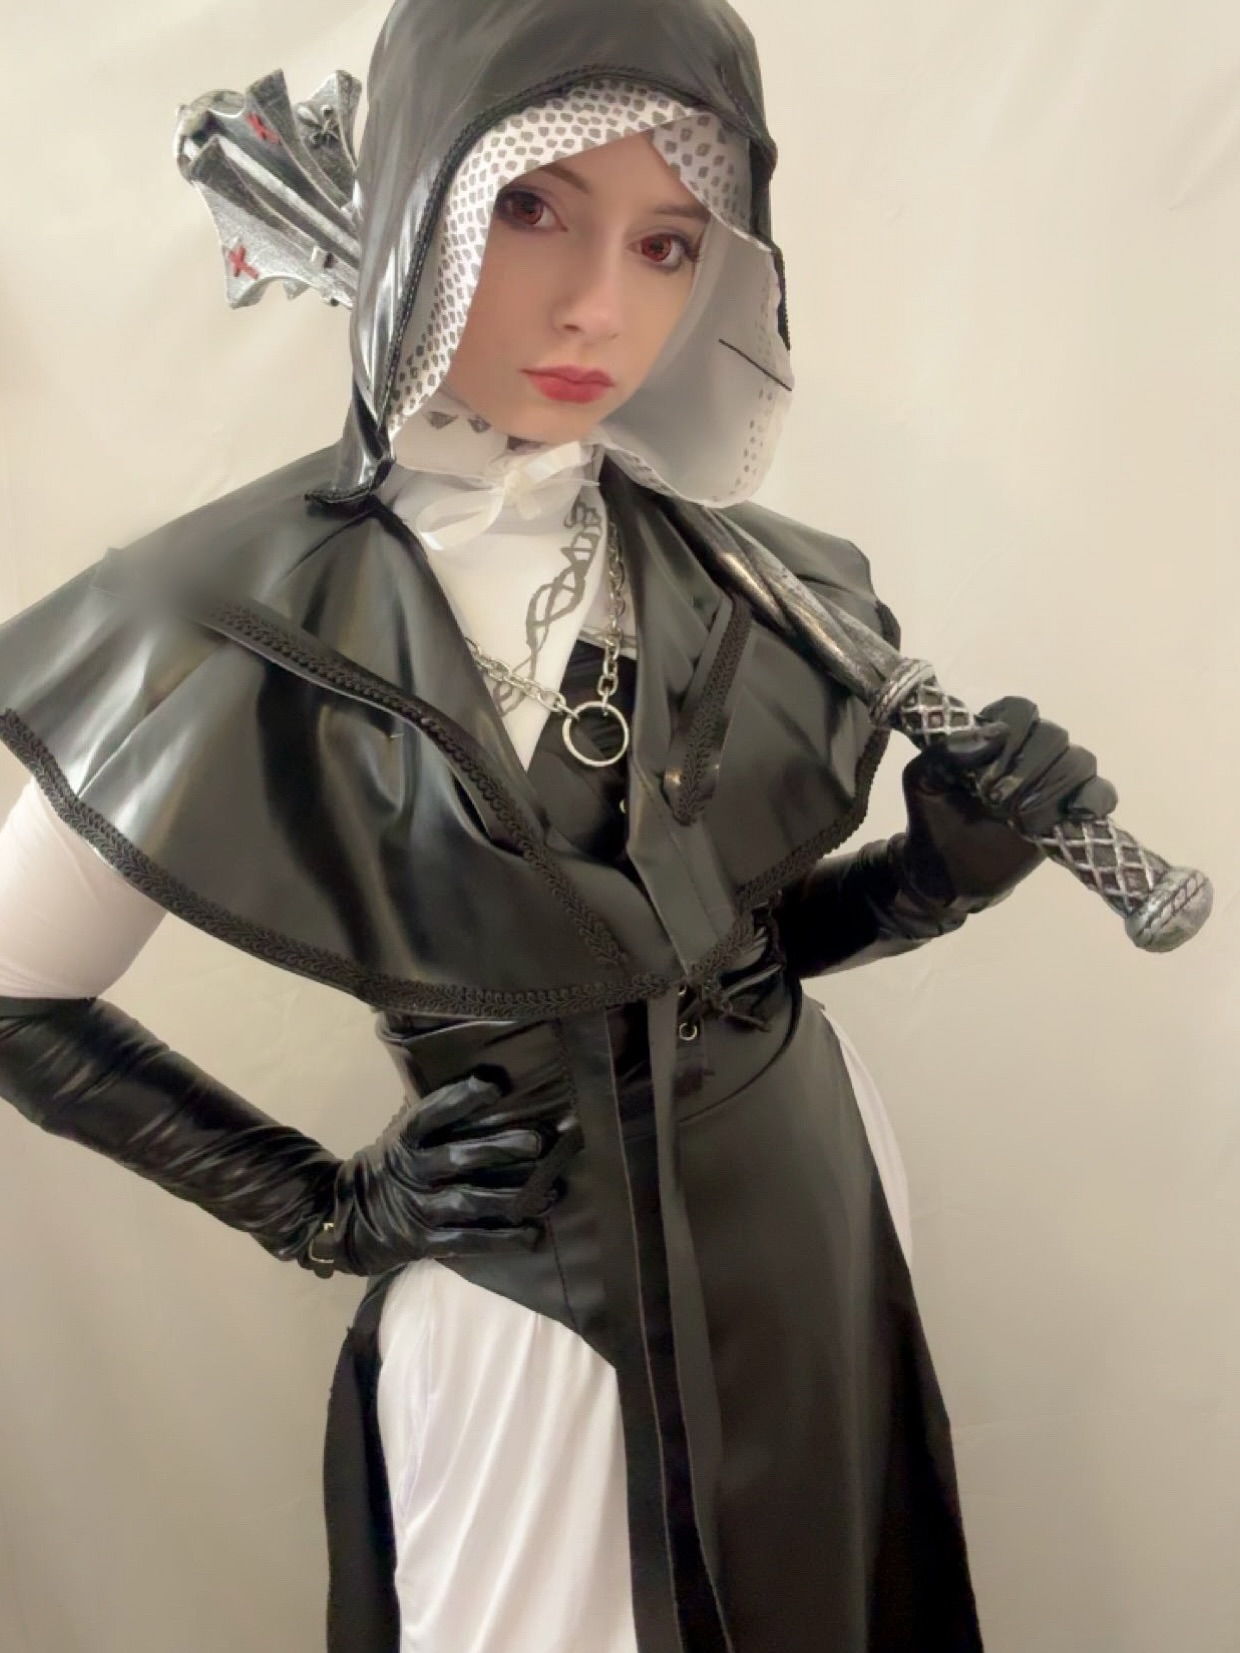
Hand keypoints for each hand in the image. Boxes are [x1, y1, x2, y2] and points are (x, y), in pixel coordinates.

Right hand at [312, 1075, 579, 1276]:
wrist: (346, 1218)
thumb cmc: (391, 1168)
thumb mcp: (402, 1138)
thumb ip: (438, 1121)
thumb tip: (493, 1089)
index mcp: (404, 1139)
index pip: (431, 1114)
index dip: (461, 1099)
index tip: (494, 1086)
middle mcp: (412, 1172)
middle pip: (458, 1157)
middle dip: (500, 1149)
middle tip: (538, 1142)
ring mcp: (418, 1209)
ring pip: (469, 1201)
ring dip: (512, 1197)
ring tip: (551, 1193)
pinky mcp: (424, 1242)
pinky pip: (468, 1241)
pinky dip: (501, 1240)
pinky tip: (532, 1236)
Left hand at [899, 695, 1117, 907]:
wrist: (948, 872)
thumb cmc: (934, 819)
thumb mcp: (922, 781)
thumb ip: (945, 752)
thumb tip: (995, 735)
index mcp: (995, 735)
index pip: (1019, 711)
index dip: (1010, 734)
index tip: (983, 772)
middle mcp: (1030, 751)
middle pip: (1053, 735)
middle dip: (1027, 769)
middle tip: (994, 802)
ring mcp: (1055, 781)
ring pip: (1080, 760)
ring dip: (1052, 788)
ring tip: (1019, 819)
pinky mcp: (1073, 813)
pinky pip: (1102, 794)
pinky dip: (1094, 799)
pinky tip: (1074, 813)